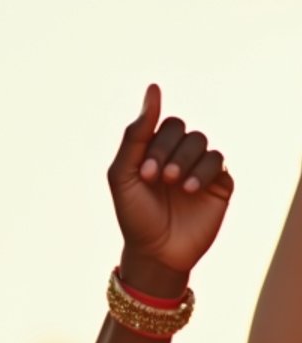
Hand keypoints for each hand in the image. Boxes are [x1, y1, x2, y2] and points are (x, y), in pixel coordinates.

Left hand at [108, 85, 233, 292]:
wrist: (155, 254)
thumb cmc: (135, 217)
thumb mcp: (124, 175)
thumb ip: (135, 134)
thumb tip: (154, 88)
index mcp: (154, 151)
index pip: (163, 124)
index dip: (155, 144)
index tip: (144, 173)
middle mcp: (178, 155)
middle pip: (183, 130)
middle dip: (168, 152)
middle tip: (157, 180)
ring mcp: (199, 168)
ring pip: (201, 142)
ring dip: (185, 161)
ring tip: (175, 185)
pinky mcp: (219, 184)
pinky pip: (218, 162)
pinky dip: (203, 172)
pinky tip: (190, 190)